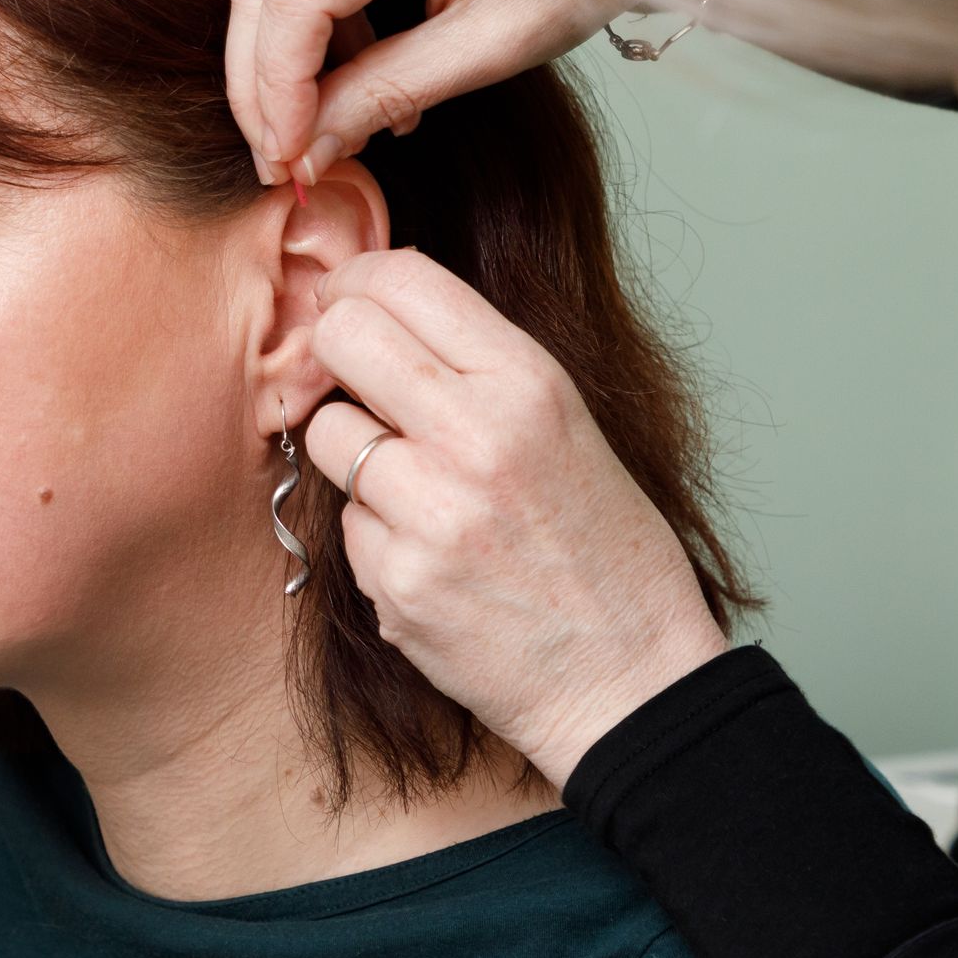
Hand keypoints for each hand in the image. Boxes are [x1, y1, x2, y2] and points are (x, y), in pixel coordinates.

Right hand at [225, 0, 628, 187]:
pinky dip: (314, 23)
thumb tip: (306, 151)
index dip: (276, 85)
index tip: (287, 157)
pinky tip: (357, 74)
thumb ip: (388, 93)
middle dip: (259, 77)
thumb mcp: (494, 47)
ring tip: (330, 125)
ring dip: (282, 55)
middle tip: (280, 157)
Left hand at [305, 247, 730, 787]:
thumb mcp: (566, 424)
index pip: (402, 279)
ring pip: (327, 434)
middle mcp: (476, 436)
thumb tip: (371, 307)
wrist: (631, 678)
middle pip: (342, 337)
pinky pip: (347, 523)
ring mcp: (431, 512)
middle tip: (355, 379)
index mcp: (528, 383)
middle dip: (335, 351)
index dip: (357, 281)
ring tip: (419, 490)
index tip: (348, 298)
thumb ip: (474, 367)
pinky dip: (377, 536)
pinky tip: (435, 559)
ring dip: (355, 455)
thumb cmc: (603, 549)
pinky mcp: (397, 582)